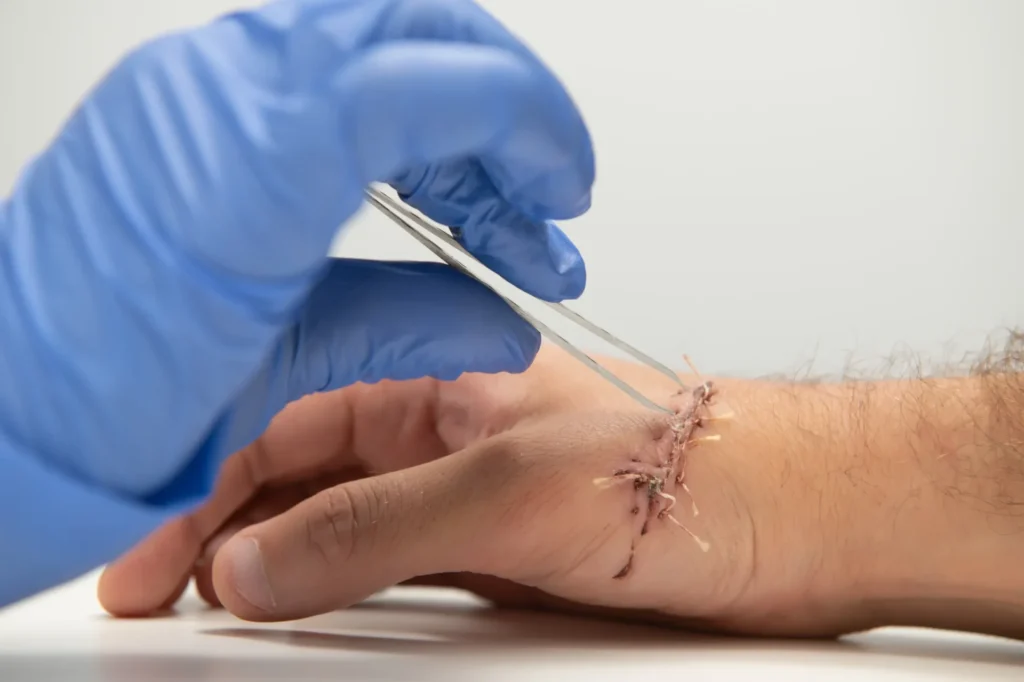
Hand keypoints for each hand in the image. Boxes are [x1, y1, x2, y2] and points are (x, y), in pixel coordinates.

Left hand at [0, 0, 592, 600]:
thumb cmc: (93, 403)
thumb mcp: (274, 374)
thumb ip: (407, 323)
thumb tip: (504, 317)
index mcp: (240, 162)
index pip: (420, 76)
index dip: (523, 120)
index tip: (565, 187)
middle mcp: (213, 94)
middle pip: (408, 27)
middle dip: (507, 105)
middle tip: (549, 196)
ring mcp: (198, 87)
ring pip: (376, 43)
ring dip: (462, 119)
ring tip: (505, 220)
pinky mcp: (196, 106)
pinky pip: (331, 76)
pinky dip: (402, 124)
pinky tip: (433, 197)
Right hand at [99, 345, 773, 632]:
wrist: (804, 526)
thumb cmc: (697, 470)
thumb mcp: (511, 491)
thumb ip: (378, 527)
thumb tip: (257, 563)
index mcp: (447, 393)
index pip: (300, 435)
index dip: (224, 492)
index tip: (167, 555)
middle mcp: (455, 448)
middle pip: (313, 489)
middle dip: (232, 535)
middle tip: (164, 592)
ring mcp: (481, 513)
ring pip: (352, 540)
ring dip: (283, 575)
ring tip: (223, 612)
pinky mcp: (515, 570)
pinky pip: (407, 586)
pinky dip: (351, 608)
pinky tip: (321, 625)